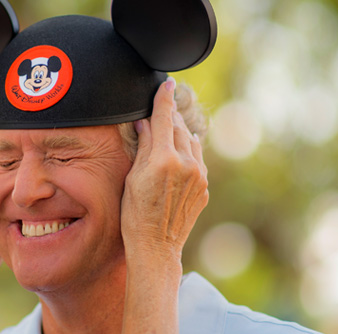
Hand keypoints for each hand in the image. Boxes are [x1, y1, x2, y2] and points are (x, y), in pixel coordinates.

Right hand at [120, 78, 208, 257]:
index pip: (163, 119)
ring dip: (179, 133)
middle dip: (170, 115)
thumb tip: (147, 124)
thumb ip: (143, 148)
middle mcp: (186, 164)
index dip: (164, 98)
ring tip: (170, 128)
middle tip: (163, 104)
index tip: (166, 84)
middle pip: (178, 128)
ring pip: (190, 143)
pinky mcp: (204, 187)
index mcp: (164, 159)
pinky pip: (197, 161)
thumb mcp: (132, 178)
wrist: (157, 246)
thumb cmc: (135, 215)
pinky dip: (188, 152)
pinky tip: (181, 151)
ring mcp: (199, 176)